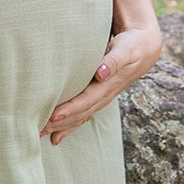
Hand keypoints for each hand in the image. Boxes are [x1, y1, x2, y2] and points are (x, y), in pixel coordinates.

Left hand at [39, 22, 161, 144]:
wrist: (144, 48)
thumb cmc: (132, 46)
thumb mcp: (125, 50)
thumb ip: (114, 61)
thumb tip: (101, 73)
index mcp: (108, 85)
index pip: (86, 101)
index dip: (70, 109)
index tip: (53, 115)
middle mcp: (104, 95)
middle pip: (80, 113)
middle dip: (60, 123)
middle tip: (39, 129)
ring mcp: (102, 97)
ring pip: (80, 116)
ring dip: (61, 127)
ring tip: (41, 134)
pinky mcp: (98, 95)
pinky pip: (83, 114)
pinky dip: (70, 126)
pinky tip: (56, 137)